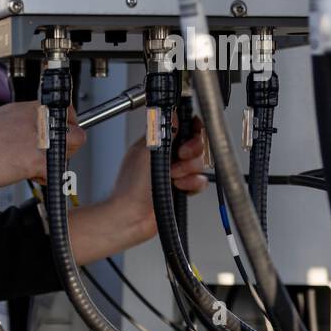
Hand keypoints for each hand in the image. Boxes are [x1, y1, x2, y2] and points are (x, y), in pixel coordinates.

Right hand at [0, 101, 85, 231]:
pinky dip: (47, 178)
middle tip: (52, 154)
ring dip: (60, 159)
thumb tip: (29, 130)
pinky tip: (32, 176)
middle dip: (67, 145)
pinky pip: (57, 170)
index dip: (66, 124)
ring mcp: (38, 138)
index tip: (62, 133)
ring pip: (72, 147)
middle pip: (74, 129)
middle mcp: (36, 119)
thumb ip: (19, 123)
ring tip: (39, 165)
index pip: (64, 110)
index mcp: (26, 108)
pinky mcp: (36, 159)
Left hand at [109, 115, 209, 240]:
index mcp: (156, 143)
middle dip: (191, 150)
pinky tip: (180, 187)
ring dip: (189, 170)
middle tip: (181, 157)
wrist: (132, 217)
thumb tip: (171, 113)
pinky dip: (192, 184)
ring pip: (199, 163)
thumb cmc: (130, 188)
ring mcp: (174, 172)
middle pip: (195, 143)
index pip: (181, 127)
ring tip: (174, 177)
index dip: (190, 128)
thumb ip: (161, 132)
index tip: (191, 133)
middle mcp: (166, 156)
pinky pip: (199, 181)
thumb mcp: (145, 152)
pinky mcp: (181, 188)